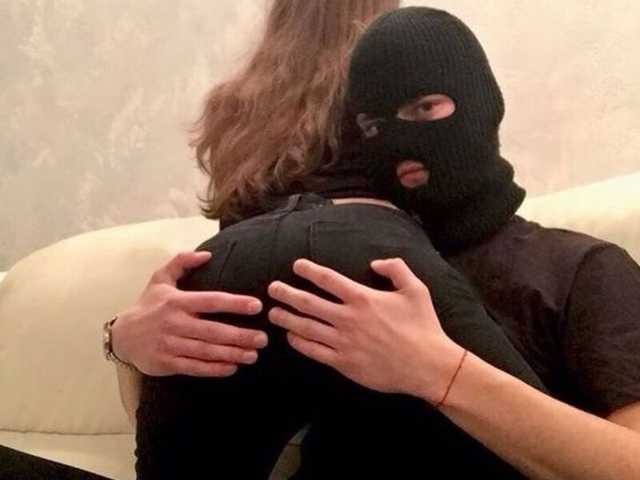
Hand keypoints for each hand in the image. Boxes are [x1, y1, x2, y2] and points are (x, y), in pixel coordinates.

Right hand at [112, 251, 267, 376]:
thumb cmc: (148, 305)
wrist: (121, 336)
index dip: (235, 303)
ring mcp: (170, 344)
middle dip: (240, 335)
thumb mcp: (160, 279)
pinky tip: (233, 367)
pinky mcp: (166, 363)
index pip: (211, 301)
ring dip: (232, 354)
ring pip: (206, 351)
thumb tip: (207, 254)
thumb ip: (182, 262)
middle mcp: (174, 323)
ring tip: (254, 354)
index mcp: (177, 301)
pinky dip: (214, 369)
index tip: (257, 306)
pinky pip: (194, 367)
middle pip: (212, 330)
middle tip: (263, 338)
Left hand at [267, 258, 464, 403]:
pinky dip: (299, 343)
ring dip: (286, 319)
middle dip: (286, 294)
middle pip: (308, 303)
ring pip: (305, 328)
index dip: (309, 270)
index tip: (297, 266)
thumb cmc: (423, 327)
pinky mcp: (344, 363)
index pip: (328, 279)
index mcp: (363, 298)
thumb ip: (396, 269)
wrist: (428, 366)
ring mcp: (343, 342)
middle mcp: (348, 318)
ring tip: (273, 313)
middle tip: (272, 289)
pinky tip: (291, 337)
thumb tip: (375, 263)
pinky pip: (314, 351)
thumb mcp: (416, 289)